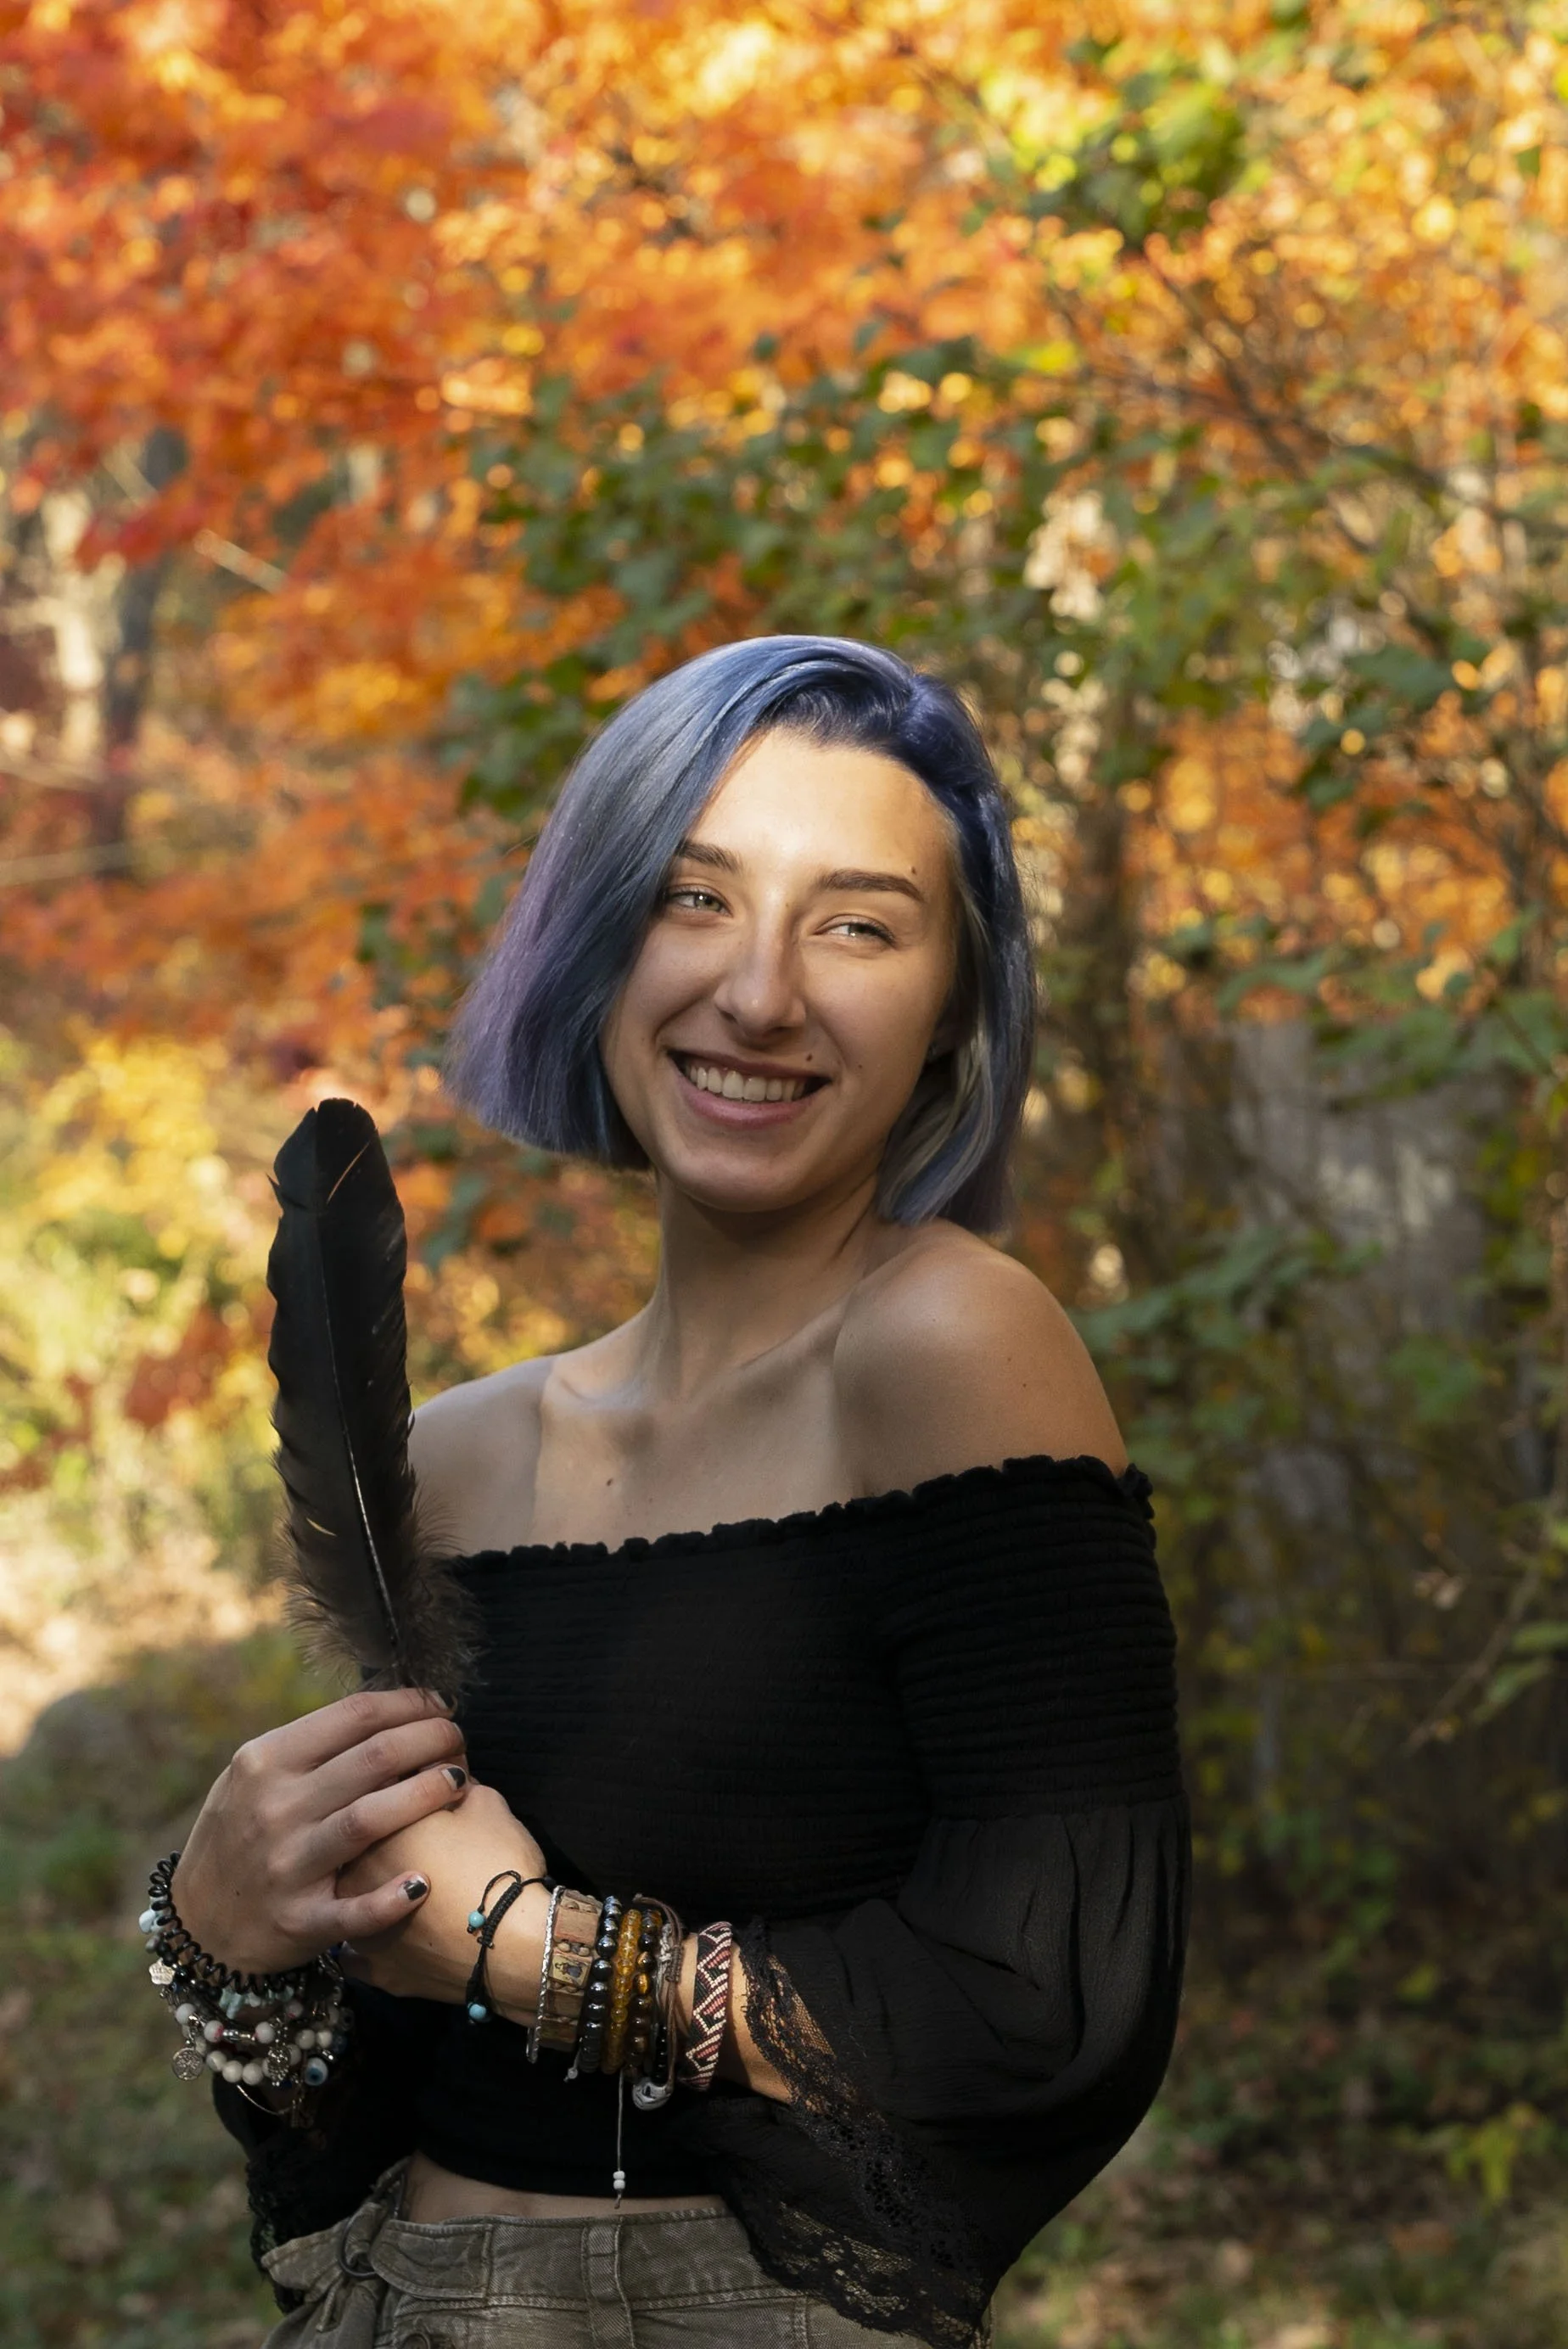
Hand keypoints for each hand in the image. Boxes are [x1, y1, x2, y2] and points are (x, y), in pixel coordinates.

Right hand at [171, 1687, 470, 1974]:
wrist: (198, 1925)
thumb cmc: (243, 1833)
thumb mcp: (255, 1777)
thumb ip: (311, 1746)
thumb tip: (388, 1711)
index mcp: (265, 1761)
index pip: (354, 1715)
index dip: (409, 1704)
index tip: (440, 1704)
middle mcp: (275, 1808)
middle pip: (374, 1758)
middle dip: (431, 1740)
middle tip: (458, 1739)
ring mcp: (287, 1865)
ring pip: (371, 1818)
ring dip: (426, 1794)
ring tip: (460, 1781)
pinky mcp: (299, 1920)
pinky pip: (355, 1909)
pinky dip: (392, 1897)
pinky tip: (424, 1882)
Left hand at [335, 1782, 548, 2012]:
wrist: (512, 1945)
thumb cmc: (498, 1864)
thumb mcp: (484, 1802)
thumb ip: (447, 1781)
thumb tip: (438, 1772)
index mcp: (375, 1824)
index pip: (376, 1788)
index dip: (406, 1782)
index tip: (430, 1785)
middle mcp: (352, 1874)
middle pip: (358, 1844)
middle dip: (386, 1833)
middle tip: (425, 1834)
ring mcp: (356, 1927)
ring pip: (352, 1897)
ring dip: (370, 1884)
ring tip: (406, 1879)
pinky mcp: (372, 1969)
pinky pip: (359, 1950)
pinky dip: (375, 1938)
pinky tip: (393, 1928)